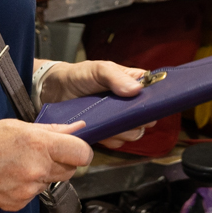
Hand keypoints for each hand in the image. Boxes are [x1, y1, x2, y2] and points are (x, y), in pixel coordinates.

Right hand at [0, 119, 92, 210]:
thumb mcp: (17, 126)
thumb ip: (52, 130)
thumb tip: (78, 128)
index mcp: (39, 146)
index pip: (82, 154)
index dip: (80, 150)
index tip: (72, 148)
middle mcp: (38, 170)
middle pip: (71, 170)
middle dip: (62, 161)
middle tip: (41, 153)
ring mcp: (28, 190)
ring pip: (52, 182)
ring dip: (44, 174)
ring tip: (19, 163)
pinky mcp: (19, 204)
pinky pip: (35, 194)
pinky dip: (28, 186)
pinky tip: (10, 176)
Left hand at [40, 59, 155, 148]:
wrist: (56, 90)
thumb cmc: (80, 75)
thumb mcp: (99, 69)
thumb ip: (116, 77)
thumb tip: (135, 90)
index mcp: (133, 83)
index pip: (155, 94)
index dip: (154, 101)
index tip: (146, 105)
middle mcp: (130, 104)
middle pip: (147, 119)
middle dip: (137, 120)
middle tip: (122, 114)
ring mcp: (118, 120)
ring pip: (134, 133)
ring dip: (122, 131)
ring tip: (106, 120)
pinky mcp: (107, 133)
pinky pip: (117, 142)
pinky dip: (109, 139)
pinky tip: (99, 129)